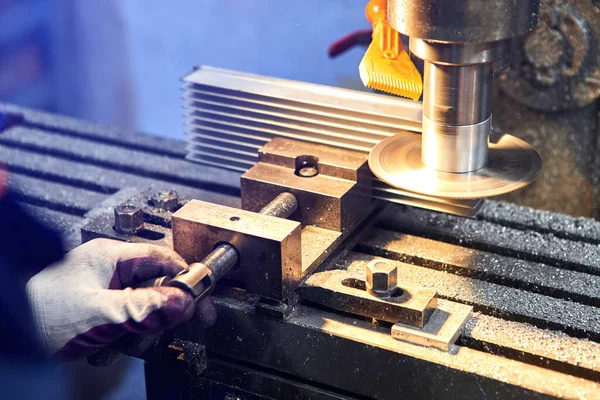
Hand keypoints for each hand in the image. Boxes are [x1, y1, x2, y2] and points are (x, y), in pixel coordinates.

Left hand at [26, 239, 215, 360]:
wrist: (7, 331)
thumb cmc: (39, 312)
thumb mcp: (99, 312)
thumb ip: (145, 308)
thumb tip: (185, 302)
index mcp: (112, 256)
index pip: (165, 260)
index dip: (187, 282)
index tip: (202, 304)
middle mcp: (110, 269)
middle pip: (156, 287)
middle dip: (157, 316)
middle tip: (157, 333)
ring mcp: (104, 290)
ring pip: (142, 309)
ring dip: (137, 333)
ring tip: (119, 346)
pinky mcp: (98, 310)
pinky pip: (125, 323)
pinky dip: (121, 340)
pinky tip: (105, 350)